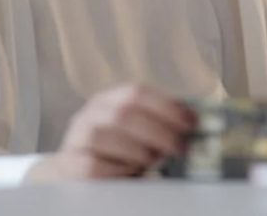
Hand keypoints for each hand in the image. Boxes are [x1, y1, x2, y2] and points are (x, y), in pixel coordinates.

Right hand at [26, 84, 195, 181]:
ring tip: (155, 162)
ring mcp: (76, 138)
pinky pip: (93, 166)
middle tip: (181, 148)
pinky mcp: (69, 164)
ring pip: (105, 136)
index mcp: (110, 99)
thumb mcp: (137, 133)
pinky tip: (132, 174)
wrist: (76, 173)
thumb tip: (197, 125)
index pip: (137, 92)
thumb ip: (160, 126)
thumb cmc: (117, 152)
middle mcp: (90, 114)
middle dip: (159, 131)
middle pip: (124, 113)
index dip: (167, 106)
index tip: (192, 122)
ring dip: (137, 150)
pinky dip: (117, 170)